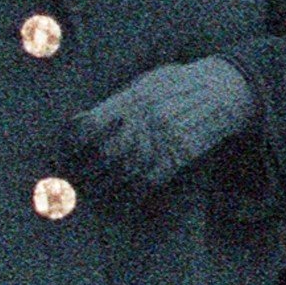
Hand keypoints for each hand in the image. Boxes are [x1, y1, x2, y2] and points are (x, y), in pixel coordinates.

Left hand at [72, 55, 257, 196]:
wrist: (220, 89)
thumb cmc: (178, 83)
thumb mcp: (144, 84)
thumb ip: (117, 102)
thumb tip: (86, 122)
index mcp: (130, 100)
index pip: (89, 125)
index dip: (72, 142)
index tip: (65, 153)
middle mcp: (143, 121)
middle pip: (104, 154)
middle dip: (86, 171)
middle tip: (73, 182)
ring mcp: (162, 140)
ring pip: (125, 172)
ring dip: (105, 188)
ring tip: (92, 195)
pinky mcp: (179, 155)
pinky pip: (149, 181)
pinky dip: (132, 195)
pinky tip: (121, 200)